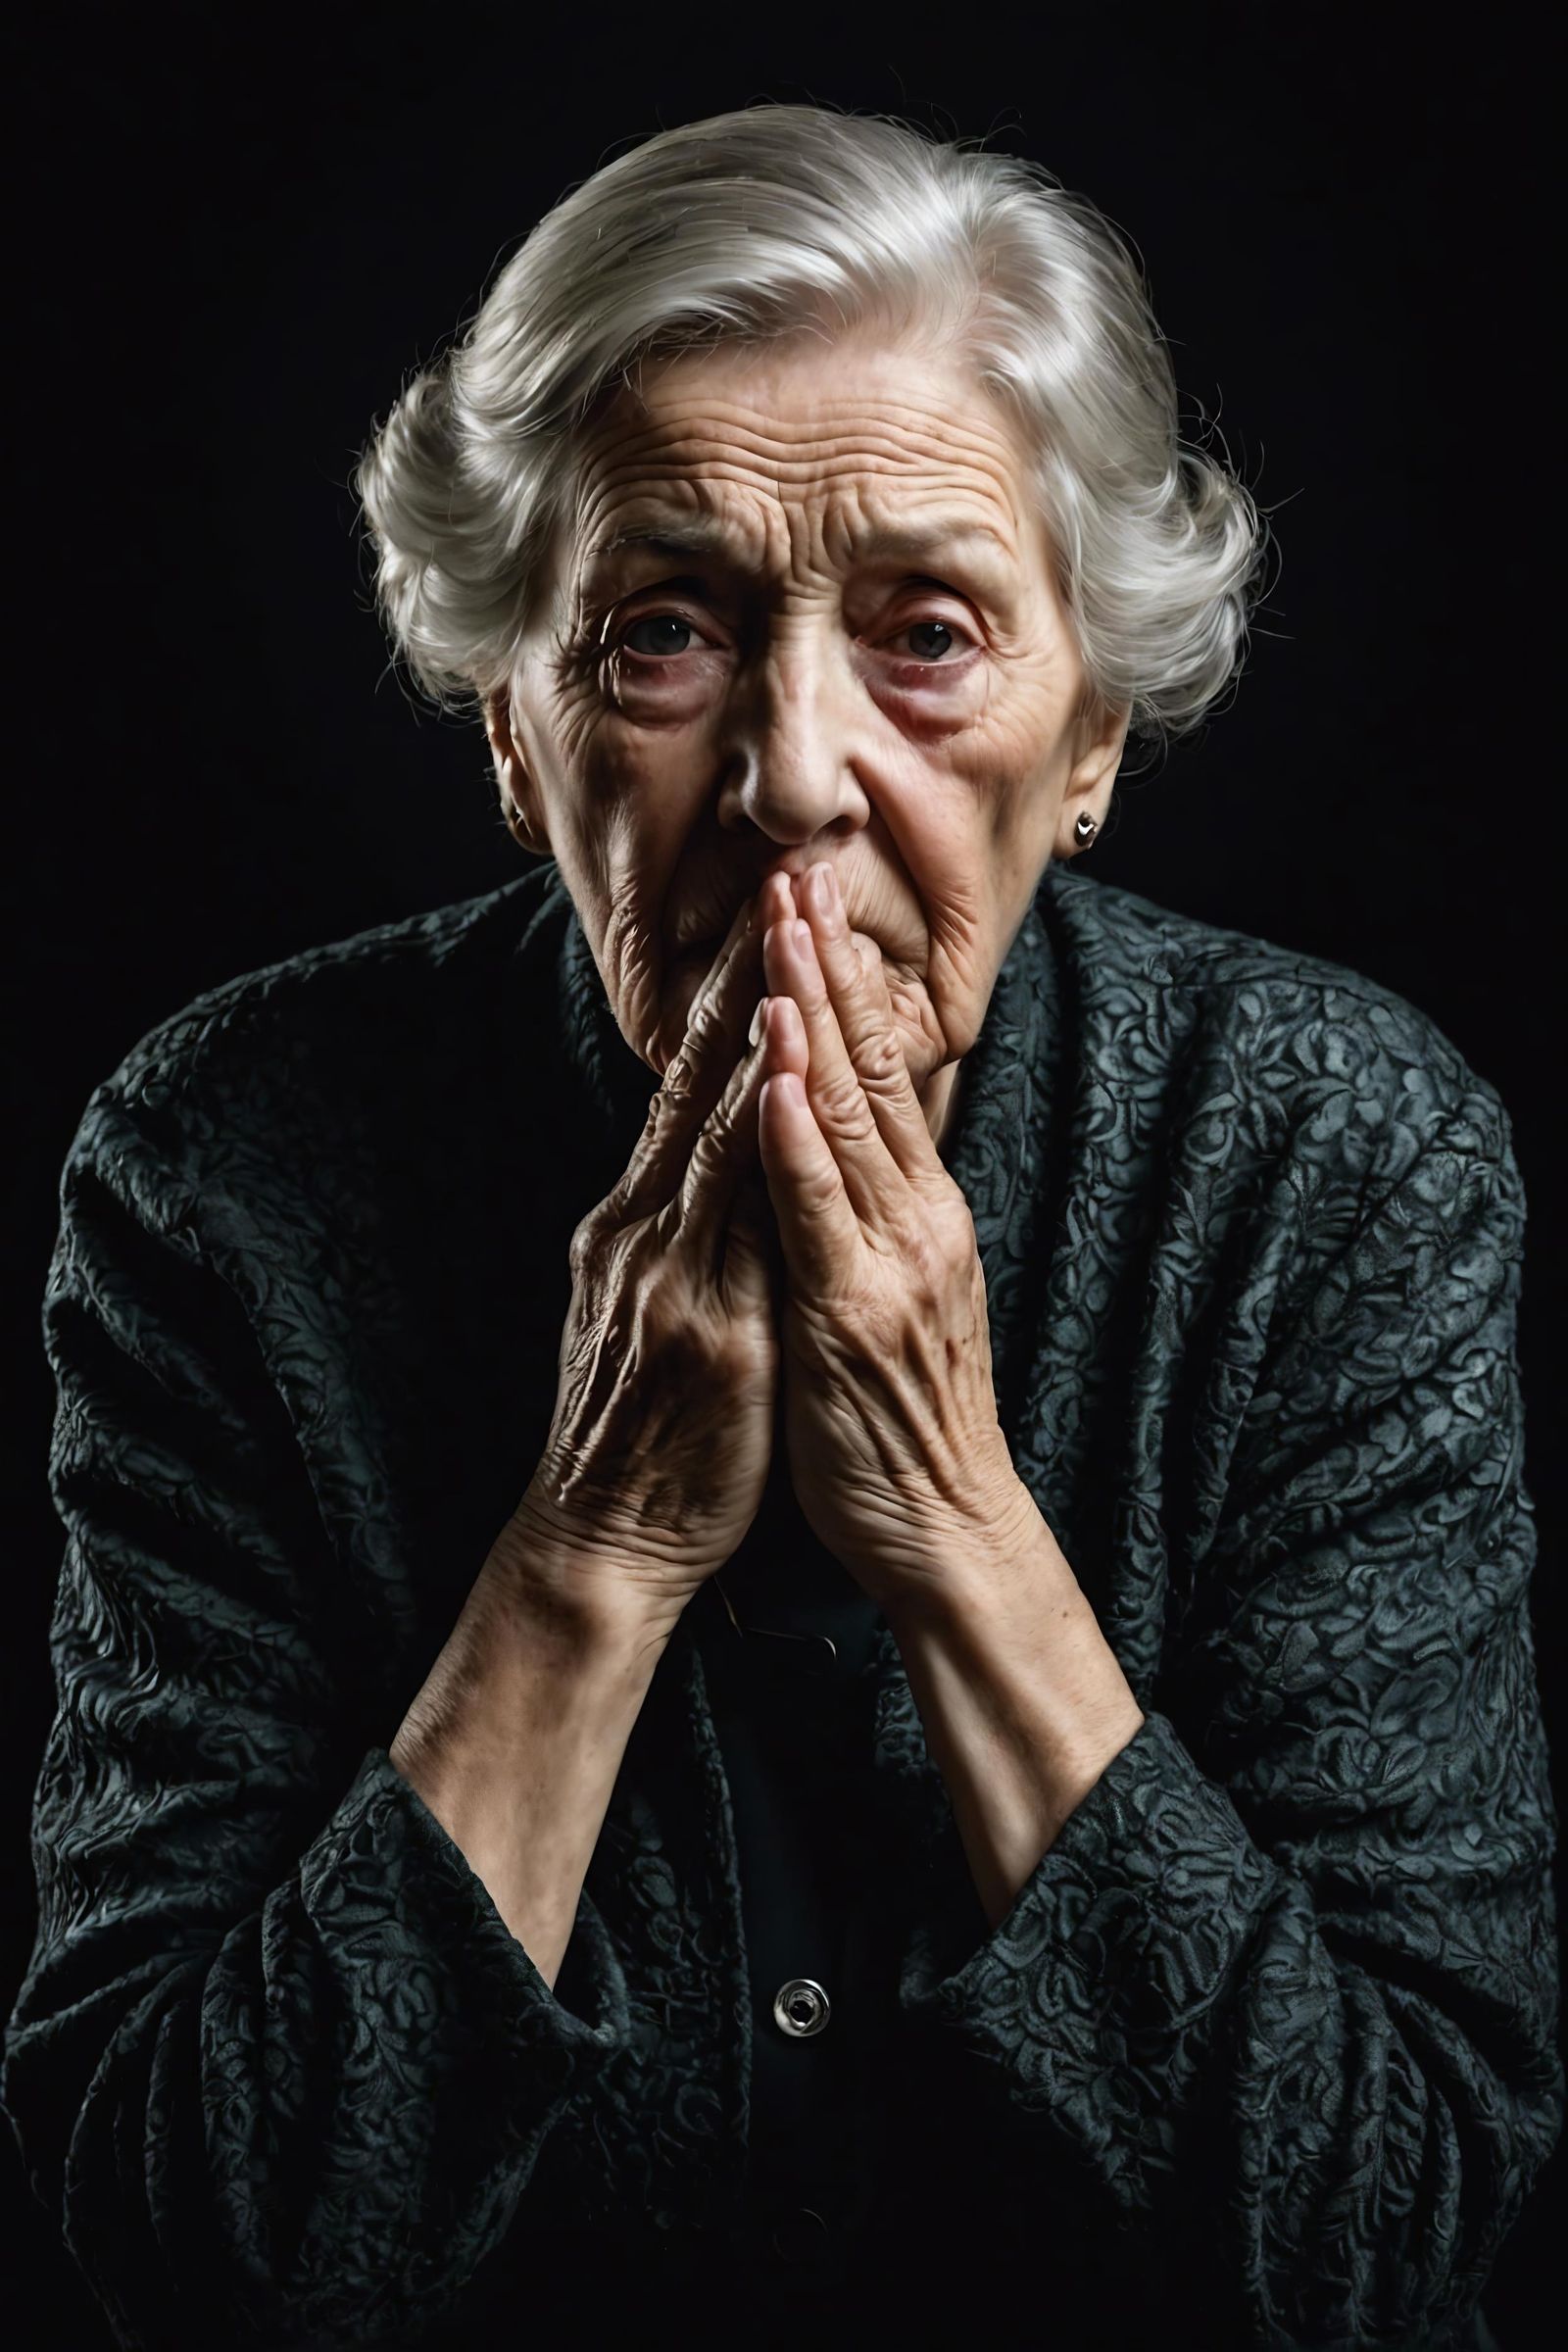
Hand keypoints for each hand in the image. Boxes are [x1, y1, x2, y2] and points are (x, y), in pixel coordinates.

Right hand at [498, 895, 782, 1633]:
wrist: (606, 1541)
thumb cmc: (648, 1428)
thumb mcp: (652, 1303)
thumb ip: (684, 1228)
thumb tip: (722, 1160)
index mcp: (641, 1221)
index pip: (693, 1086)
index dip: (734, 997)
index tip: (773, 912)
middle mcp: (646, 1227)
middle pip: (701, 1081)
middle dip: (747, 974)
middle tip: (785, 875)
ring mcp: (668, 1273)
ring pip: (715, 1127)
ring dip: (754, 1025)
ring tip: (788, 934)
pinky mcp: (700, 1328)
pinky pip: (733, 1219)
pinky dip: (754, 1139)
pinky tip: (778, 1076)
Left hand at [752, 860, 1032, 1616]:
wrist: (944, 1526)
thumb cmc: (899, 1414)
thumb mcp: (889, 1287)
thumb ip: (863, 1210)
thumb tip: (827, 1134)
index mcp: (916, 1207)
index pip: (882, 1070)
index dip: (844, 983)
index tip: (809, 901)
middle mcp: (914, 1216)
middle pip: (871, 1067)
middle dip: (827, 967)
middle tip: (798, 872)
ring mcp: (889, 1260)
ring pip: (850, 1118)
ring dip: (812, 1021)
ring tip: (784, 934)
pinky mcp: (853, 1314)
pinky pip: (819, 1213)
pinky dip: (796, 1139)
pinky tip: (776, 1074)